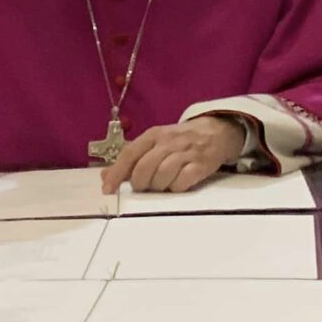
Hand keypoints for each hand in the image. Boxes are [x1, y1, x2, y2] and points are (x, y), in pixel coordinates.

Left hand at [100, 116, 246, 195]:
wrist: (215, 131)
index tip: (107, 189)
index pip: (130, 154)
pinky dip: (175, 188)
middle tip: (144, 187)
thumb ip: (131, 158)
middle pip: (144, 168)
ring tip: (161, 185)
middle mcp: (168, 142)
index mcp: (153, 135)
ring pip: (162, 176)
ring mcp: (185, 153)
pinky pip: (182, 182)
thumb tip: (105, 175)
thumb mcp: (154, 142)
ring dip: (158, 186)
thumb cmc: (179, 140)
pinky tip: (176, 184)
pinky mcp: (201, 165)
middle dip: (140, 183)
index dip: (117, 173)